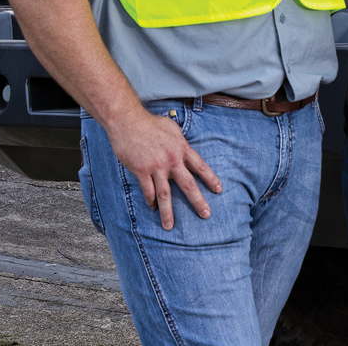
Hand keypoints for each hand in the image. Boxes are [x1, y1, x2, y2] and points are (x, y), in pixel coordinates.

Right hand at [103, 109, 222, 229]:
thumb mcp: (172, 128)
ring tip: (169, 226)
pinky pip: (147, 190)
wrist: (128, 121)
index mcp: (182, 149)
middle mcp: (172, 160)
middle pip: (188, 185)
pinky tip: (152, 208)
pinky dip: (150, 201)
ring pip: (165, 194)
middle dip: (198, 201)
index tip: (219, 190)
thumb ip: (180, 142)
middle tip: (206, 214)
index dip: (210, 179)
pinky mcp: (141, 171)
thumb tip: (184, 149)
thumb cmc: (150, 123)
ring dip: (168, 212)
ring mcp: (156, 167)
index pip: (200, 166)